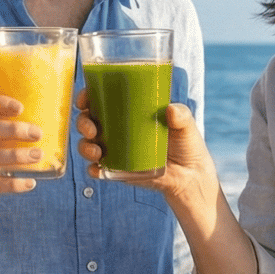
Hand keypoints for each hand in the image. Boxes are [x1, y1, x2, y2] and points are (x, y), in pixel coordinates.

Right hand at [75, 91, 218, 204]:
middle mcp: (117, 129)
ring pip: (88, 144)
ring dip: (85, 146)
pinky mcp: (118, 170)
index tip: (84, 100)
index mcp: (128, 111)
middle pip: (88, 121)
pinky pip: (98, 169)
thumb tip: (171, 109)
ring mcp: (116, 150)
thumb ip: (181, 115)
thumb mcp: (186, 125)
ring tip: (97, 151)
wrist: (191, 176)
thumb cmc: (187, 144)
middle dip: (83, 123)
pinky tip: (98, 169)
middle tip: (92, 129)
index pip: (101, 100)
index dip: (87, 97)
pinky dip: (94, 169)